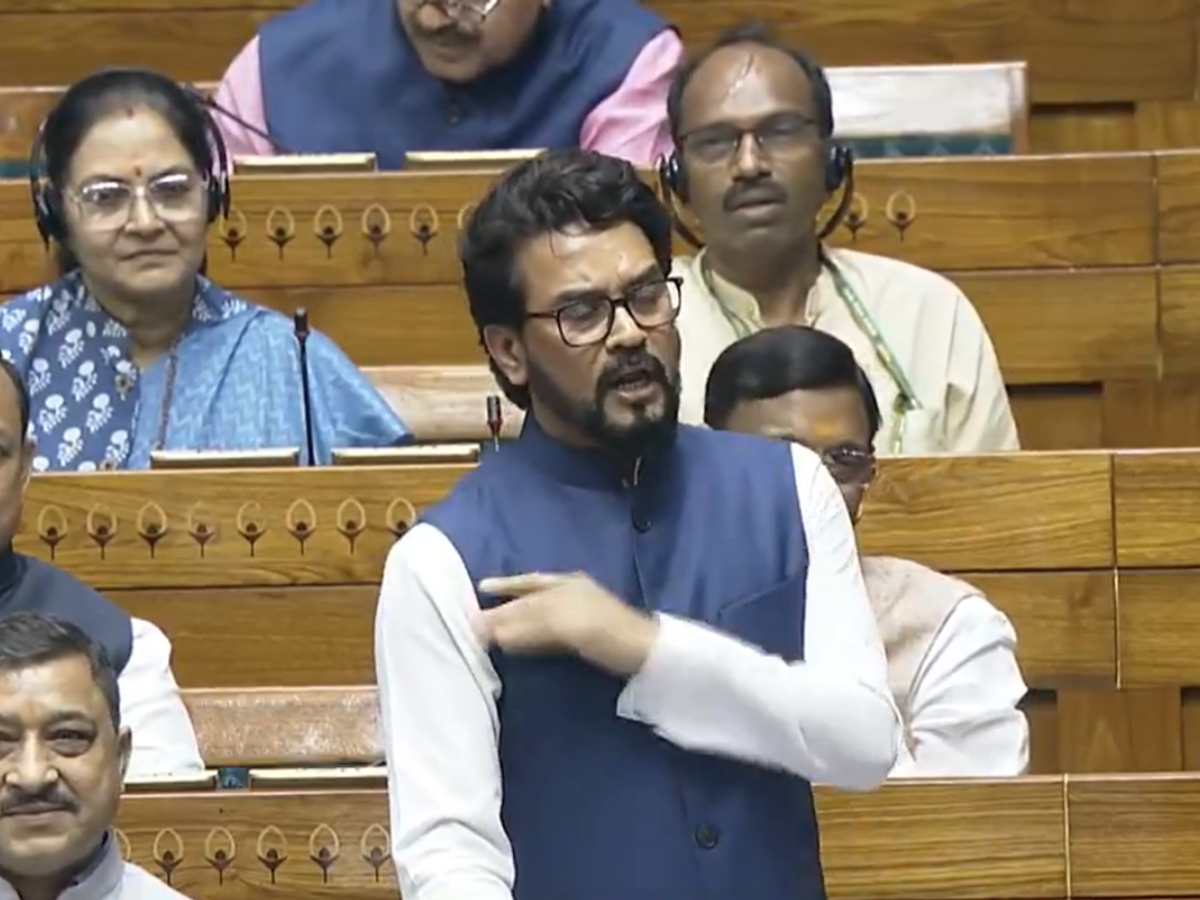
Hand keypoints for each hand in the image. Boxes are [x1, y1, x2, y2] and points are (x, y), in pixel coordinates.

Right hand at [476, 572, 659, 676]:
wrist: (644, 653)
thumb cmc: (605, 631)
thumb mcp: (562, 625)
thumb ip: (526, 626)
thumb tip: (489, 630)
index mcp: (565, 584)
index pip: (525, 590)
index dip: (500, 597)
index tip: (473, 611)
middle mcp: (569, 592)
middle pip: (529, 599)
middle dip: (502, 607)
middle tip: (473, 619)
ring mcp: (578, 611)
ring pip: (537, 611)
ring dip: (513, 618)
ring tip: (489, 626)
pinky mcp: (583, 634)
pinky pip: (547, 629)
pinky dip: (528, 633)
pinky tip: (519, 640)